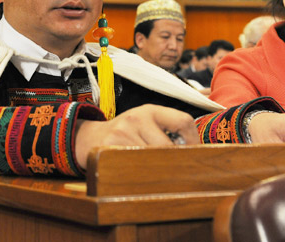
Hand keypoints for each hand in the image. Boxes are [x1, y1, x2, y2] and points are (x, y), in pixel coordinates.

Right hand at [74, 104, 198, 168]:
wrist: (89, 138)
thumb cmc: (124, 134)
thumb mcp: (144, 124)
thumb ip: (166, 131)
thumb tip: (195, 151)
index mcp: (150, 110)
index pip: (183, 120)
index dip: (193, 140)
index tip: (193, 153)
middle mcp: (137, 117)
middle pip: (168, 146)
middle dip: (174, 161)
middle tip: (175, 171)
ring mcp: (123, 131)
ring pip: (153, 158)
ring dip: (156, 170)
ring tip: (153, 172)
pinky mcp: (112, 146)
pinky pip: (135, 165)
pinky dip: (140, 173)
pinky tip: (137, 173)